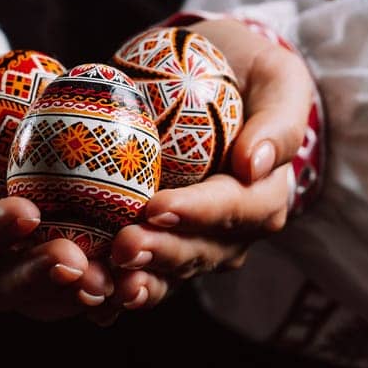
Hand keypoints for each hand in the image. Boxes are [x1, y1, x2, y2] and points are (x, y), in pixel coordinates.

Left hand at [98, 19, 315, 319]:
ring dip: (134, 279)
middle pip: (196, 251)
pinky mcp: (159, 241)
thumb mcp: (280, 79)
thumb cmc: (250, 73)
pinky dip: (113, 286)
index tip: (155, 207)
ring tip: (101, 282)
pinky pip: (139, 270)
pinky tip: (87, 294)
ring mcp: (194, 242)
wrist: (216, 73)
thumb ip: (279, 121)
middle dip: (158, 253)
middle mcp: (232, 231)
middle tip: (120, 247)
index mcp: (264, 196)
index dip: (195, 213)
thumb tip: (254, 165)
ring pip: (166, 272)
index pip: (233, 209)